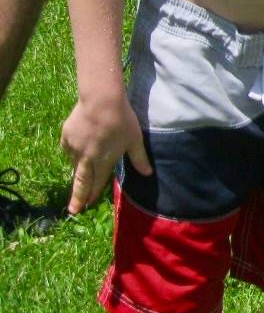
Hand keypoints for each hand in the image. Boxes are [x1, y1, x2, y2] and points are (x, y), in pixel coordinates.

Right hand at [61, 94, 149, 214]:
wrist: (101, 100)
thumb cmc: (122, 120)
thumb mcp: (135, 140)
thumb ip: (139, 159)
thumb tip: (148, 174)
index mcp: (103, 161)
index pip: (98, 182)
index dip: (93, 194)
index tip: (88, 205)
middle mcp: (86, 158)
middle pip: (81, 181)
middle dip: (77, 198)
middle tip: (73, 211)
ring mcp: (74, 147)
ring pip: (74, 164)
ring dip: (77, 172)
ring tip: (79, 178)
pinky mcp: (66, 136)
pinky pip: (68, 149)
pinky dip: (73, 153)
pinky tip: (78, 151)